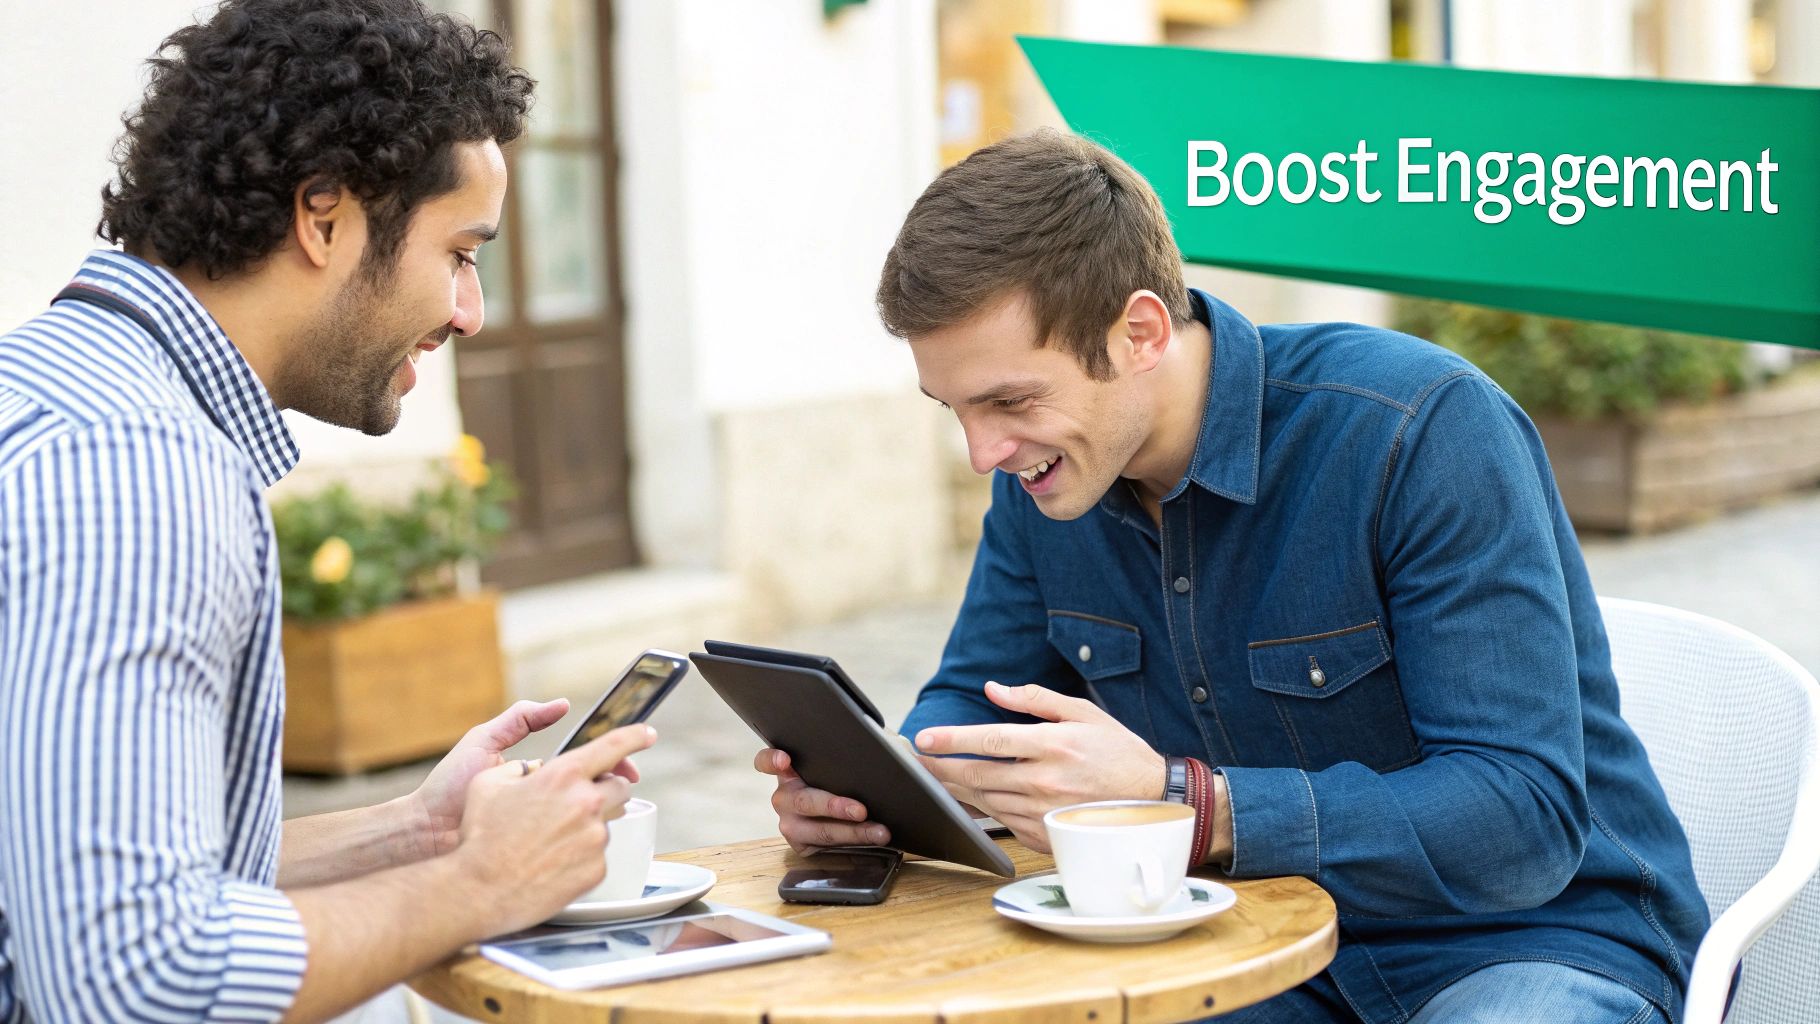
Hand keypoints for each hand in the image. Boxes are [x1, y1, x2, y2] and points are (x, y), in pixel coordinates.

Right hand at [408, 700, 640, 859]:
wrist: (477, 890)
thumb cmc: (479, 836)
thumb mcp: (488, 784)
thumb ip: (519, 769)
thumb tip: (532, 770)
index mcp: (564, 776)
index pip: (614, 746)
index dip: (636, 736)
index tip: (648, 735)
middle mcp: (587, 803)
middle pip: (619, 789)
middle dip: (604, 792)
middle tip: (575, 805)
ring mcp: (595, 839)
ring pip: (606, 824)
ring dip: (588, 826)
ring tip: (550, 842)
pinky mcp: (597, 869)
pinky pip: (597, 855)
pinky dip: (581, 856)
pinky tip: (552, 863)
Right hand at [754, 748, 890, 854]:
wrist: (862, 804)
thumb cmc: (854, 772)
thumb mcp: (856, 756)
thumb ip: (864, 746)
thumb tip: (890, 744)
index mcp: (790, 770)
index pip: (767, 761)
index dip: (771, 760)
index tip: (786, 760)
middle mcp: (786, 796)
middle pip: (802, 801)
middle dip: (834, 805)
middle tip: (861, 809)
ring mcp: (791, 823)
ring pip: (818, 831)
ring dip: (852, 832)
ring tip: (880, 831)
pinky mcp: (803, 846)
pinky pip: (827, 847)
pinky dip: (855, 844)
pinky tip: (874, 840)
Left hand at [914, 681, 1165, 852]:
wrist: (1155, 801)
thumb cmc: (1118, 753)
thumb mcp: (1084, 713)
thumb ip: (1035, 699)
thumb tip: (993, 689)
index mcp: (1053, 746)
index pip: (990, 741)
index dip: (952, 739)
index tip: (923, 739)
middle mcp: (1045, 782)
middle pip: (977, 775)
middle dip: (940, 768)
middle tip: (916, 761)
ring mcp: (1044, 813)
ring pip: (985, 802)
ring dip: (957, 790)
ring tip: (936, 777)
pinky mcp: (1045, 837)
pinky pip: (1002, 823)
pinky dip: (983, 810)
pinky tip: (971, 799)